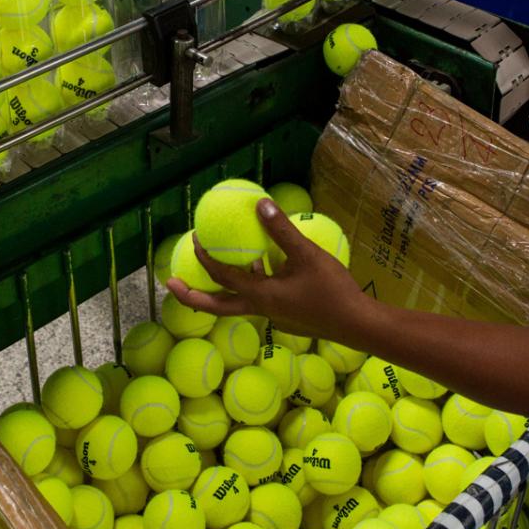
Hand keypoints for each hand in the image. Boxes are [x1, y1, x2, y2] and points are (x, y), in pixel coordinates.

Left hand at [166, 199, 371, 342]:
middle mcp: (260, 308)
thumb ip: (282, 231)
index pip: (222, 277)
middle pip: (215, 307)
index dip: (204, 258)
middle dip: (191, 295)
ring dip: (224, 286)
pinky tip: (263, 263)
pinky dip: (252, 282)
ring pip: (238, 302)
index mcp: (260, 296)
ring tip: (218, 263)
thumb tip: (260, 204)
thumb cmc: (331, 291)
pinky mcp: (286, 314)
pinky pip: (259, 297)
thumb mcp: (306, 256)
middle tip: (171, 284)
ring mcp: (273, 314)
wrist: (357, 324)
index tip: (194, 239)